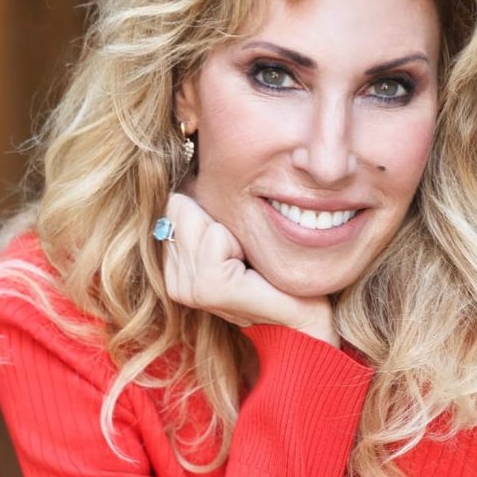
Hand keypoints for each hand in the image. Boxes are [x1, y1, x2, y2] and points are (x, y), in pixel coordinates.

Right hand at [161, 194, 338, 346]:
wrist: (303, 315)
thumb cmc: (275, 273)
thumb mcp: (235, 233)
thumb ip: (207, 207)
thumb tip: (191, 162)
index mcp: (175, 267)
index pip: (173, 203)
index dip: (212, 213)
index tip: (236, 247)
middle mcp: (173, 280)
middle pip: (180, 206)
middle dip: (220, 222)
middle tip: (245, 258)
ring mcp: (186, 288)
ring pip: (196, 217)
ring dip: (232, 234)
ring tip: (248, 266)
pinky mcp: (207, 289)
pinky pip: (215, 236)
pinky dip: (240, 244)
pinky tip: (252, 273)